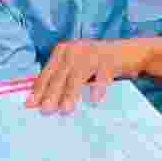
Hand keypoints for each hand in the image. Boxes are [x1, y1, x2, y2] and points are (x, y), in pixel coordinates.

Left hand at [26, 39, 146, 114]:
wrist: (130, 53)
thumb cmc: (99, 65)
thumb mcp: (77, 69)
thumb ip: (62, 80)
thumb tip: (43, 102)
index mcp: (63, 51)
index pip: (47, 72)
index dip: (39, 89)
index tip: (30, 105)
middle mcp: (75, 50)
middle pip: (60, 74)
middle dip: (51, 93)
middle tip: (45, 110)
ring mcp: (92, 53)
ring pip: (78, 75)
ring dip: (71, 93)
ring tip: (65, 109)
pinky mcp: (109, 59)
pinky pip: (102, 75)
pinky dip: (98, 87)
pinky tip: (94, 100)